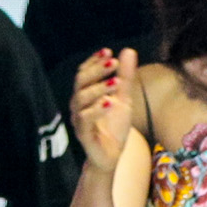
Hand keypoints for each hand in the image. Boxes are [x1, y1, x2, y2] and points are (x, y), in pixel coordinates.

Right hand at [70, 47, 143, 168]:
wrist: (110, 156)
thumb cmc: (113, 127)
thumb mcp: (123, 99)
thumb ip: (125, 77)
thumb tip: (128, 50)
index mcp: (85, 94)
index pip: (84, 72)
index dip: (94, 61)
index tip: (108, 51)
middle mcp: (78, 104)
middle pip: (81, 81)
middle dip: (97, 69)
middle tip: (114, 62)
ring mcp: (79, 119)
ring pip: (81, 98)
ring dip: (99, 88)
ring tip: (116, 82)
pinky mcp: (83, 134)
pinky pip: (85, 119)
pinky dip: (97, 109)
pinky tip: (110, 102)